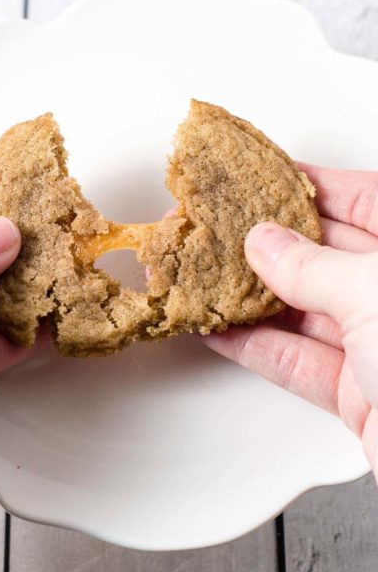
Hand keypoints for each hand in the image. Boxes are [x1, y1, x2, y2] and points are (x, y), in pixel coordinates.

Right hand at [204, 164, 377, 479]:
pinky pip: (299, 361)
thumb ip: (313, 268)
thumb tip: (266, 243)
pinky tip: (222, 330)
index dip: (311, 185)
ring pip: (306, 310)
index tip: (263, 177)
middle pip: (326, 256)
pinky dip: (257, 347)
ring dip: (253, 297)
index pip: (364, 200)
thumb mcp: (375, 293)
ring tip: (210, 276)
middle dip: (271, 244)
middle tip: (223, 228)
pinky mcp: (360, 393)